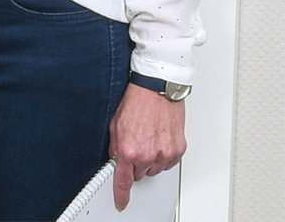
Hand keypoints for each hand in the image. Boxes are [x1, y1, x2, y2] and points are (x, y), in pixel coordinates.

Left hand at [109, 83, 185, 210]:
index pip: (123, 180)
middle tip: (135, 145)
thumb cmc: (136, 103)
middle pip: (139, 174)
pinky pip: (168, 163)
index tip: (121, 202)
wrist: (156, 91)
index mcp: (129, 150)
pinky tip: (158, 139)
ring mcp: (165, 154)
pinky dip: (163, 155)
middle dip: (135, 163)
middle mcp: (147, 155)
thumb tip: (115, 160)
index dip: (121, 194)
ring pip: (154, 169)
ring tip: (148, 138)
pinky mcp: (178, 150)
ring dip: (150, 159)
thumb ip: (115, 147)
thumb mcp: (115, 125)